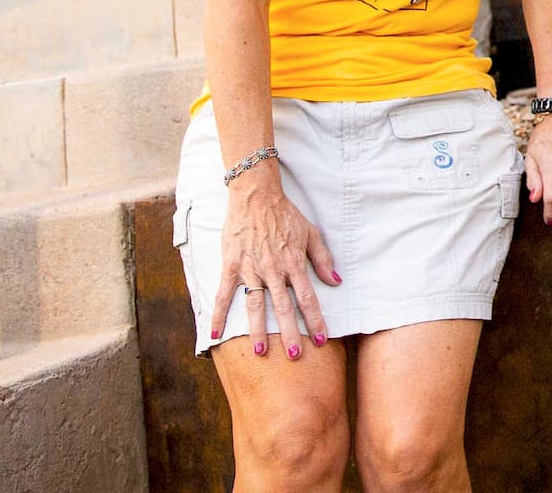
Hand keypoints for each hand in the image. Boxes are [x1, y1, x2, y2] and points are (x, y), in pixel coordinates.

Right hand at [211, 168, 340, 357]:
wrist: (256, 196)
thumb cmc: (285, 214)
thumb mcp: (310, 233)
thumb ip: (323, 258)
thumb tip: (336, 281)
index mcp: (293, 263)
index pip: (307, 298)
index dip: (314, 320)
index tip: (320, 339)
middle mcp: (273, 270)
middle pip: (283, 307)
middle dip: (290, 332)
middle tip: (295, 355)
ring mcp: (251, 269)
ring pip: (255, 305)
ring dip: (258, 329)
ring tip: (261, 351)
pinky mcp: (231, 266)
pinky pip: (224, 295)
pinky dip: (219, 315)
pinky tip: (215, 336)